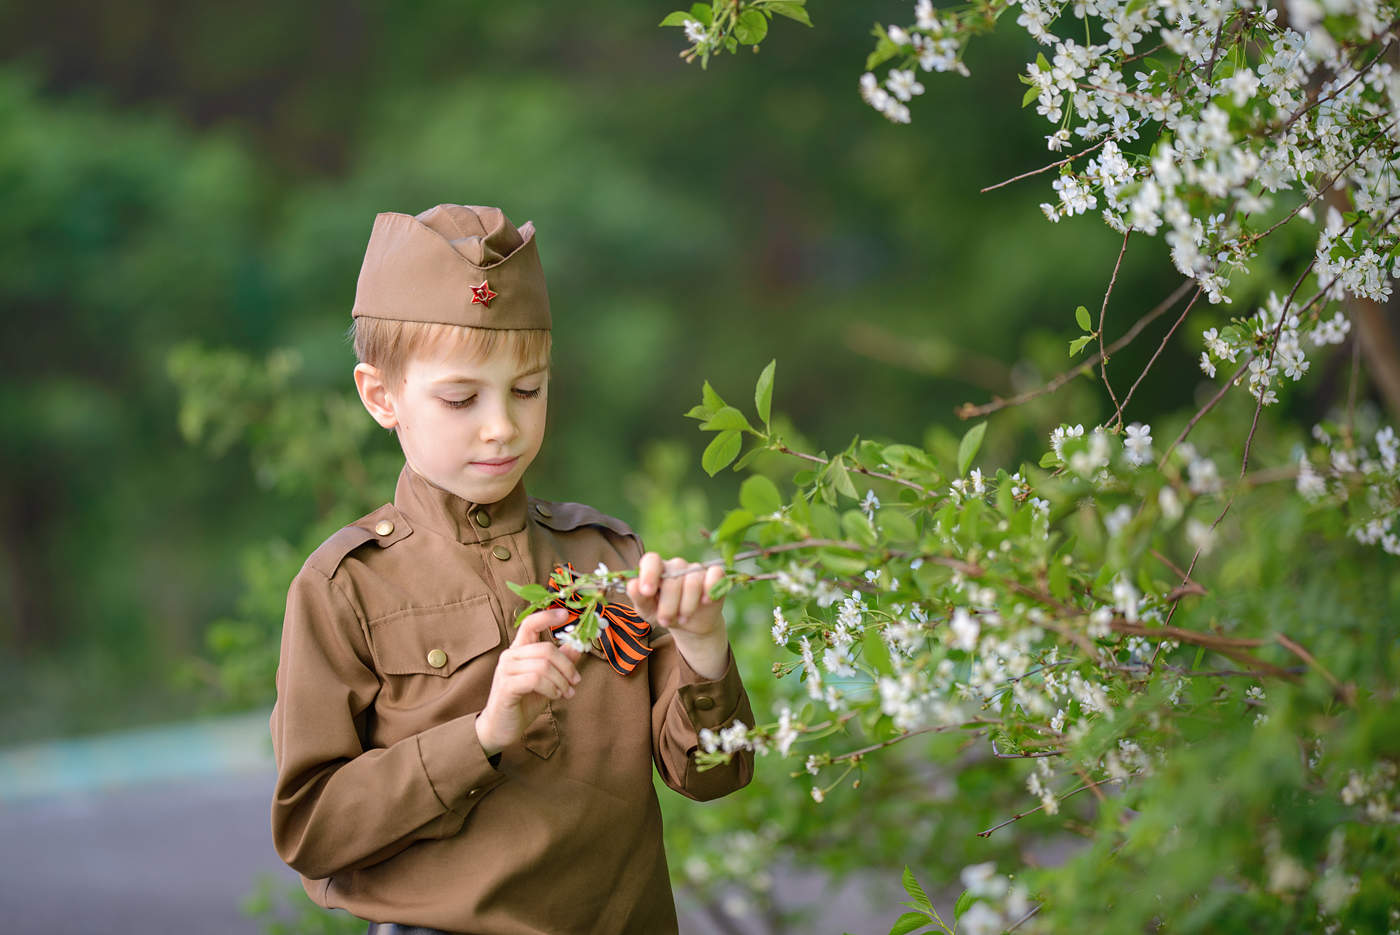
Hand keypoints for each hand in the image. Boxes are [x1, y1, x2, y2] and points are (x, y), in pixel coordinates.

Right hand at [476, 608, 581, 756]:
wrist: (502, 728)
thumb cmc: (524, 701)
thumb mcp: (549, 680)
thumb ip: (561, 661)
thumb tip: (579, 644)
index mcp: (520, 650)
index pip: (530, 623)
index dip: (548, 616)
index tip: (566, 613)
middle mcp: (510, 656)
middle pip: (546, 649)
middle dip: (567, 666)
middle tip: (576, 681)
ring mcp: (506, 670)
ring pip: (543, 665)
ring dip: (561, 681)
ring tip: (566, 693)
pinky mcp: (506, 686)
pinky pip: (535, 679)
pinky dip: (551, 688)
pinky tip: (555, 696)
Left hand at [626, 553, 729, 679]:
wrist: (690, 625)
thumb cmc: (665, 613)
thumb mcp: (647, 610)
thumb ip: (638, 597)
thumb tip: (632, 584)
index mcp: (657, 570)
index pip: (652, 560)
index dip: (649, 574)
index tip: (647, 592)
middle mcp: (676, 566)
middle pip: (672, 578)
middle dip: (668, 604)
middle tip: (665, 621)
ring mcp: (696, 570)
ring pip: (692, 582)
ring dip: (686, 606)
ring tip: (682, 619)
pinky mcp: (715, 576)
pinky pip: (715, 575)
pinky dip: (710, 589)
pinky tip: (705, 602)